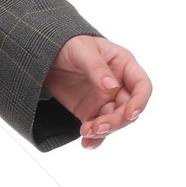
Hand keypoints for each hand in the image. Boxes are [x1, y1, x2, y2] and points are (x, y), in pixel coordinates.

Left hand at [43, 36, 151, 150]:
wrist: (44, 53)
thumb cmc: (68, 43)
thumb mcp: (82, 50)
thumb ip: (97, 68)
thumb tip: (112, 87)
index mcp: (124, 65)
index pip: (141, 86)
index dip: (140, 102)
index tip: (130, 114)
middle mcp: (119, 85)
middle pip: (128, 109)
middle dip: (116, 121)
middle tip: (98, 127)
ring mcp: (105, 100)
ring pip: (113, 121)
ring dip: (103, 131)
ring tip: (86, 133)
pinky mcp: (89, 111)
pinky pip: (97, 128)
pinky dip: (94, 138)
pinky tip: (86, 143)